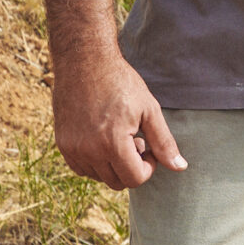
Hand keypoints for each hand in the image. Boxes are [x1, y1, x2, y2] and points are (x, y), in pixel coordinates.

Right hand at [52, 51, 185, 190]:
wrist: (85, 62)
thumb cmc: (121, 83)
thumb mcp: (149, 109)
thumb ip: (164, 142)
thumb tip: (180, 167)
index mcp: (113, 143)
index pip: (135, 179)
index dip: (148, 166)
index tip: (148, 146)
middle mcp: (89, 151)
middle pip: (117, 182)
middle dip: (131, 166)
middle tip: (135, 140)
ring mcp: (73, 149)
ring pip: (99, 177)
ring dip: (112, 164)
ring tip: (118, 136)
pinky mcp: (63, 144)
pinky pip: (82, 169)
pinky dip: (95, 161)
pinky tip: (102, 138)